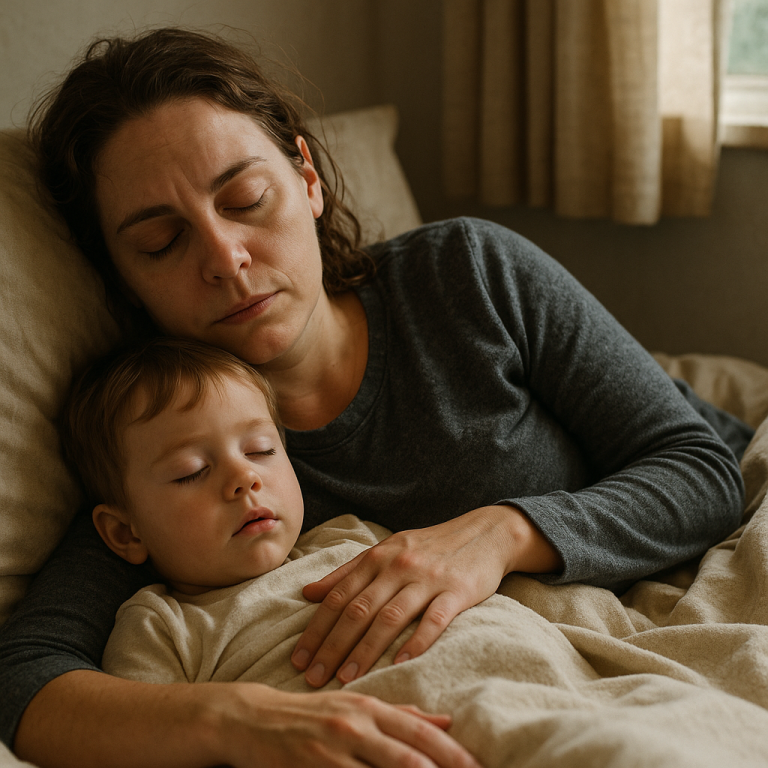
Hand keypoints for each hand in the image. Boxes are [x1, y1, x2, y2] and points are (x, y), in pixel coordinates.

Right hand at [219, 686, 481, 767]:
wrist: (254, 719)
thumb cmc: (313, 713)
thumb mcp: (357, 705)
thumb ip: (402, 714)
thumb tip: (447, 719)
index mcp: (370, 708)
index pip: (420, 733)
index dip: (452, 753)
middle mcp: (355, 725)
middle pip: (408, 758)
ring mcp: (332, 749)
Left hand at [292, 505, 562, 687]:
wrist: (485, 533)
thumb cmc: (429, 546)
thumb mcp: (386, 550)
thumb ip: (348, 572)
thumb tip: (308, 593)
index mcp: (377, 557)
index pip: (338, 596)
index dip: (316, 628)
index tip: (298, 658)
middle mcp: (398, 566)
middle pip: (358, 609)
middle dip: (332, 646)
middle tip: (312, 678)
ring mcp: (428, 578)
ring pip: (390, 617)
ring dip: (365, 650)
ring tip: (346, 678)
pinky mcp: (457, 591)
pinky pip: (434, 619)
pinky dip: (416, 641)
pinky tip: (399, 663)